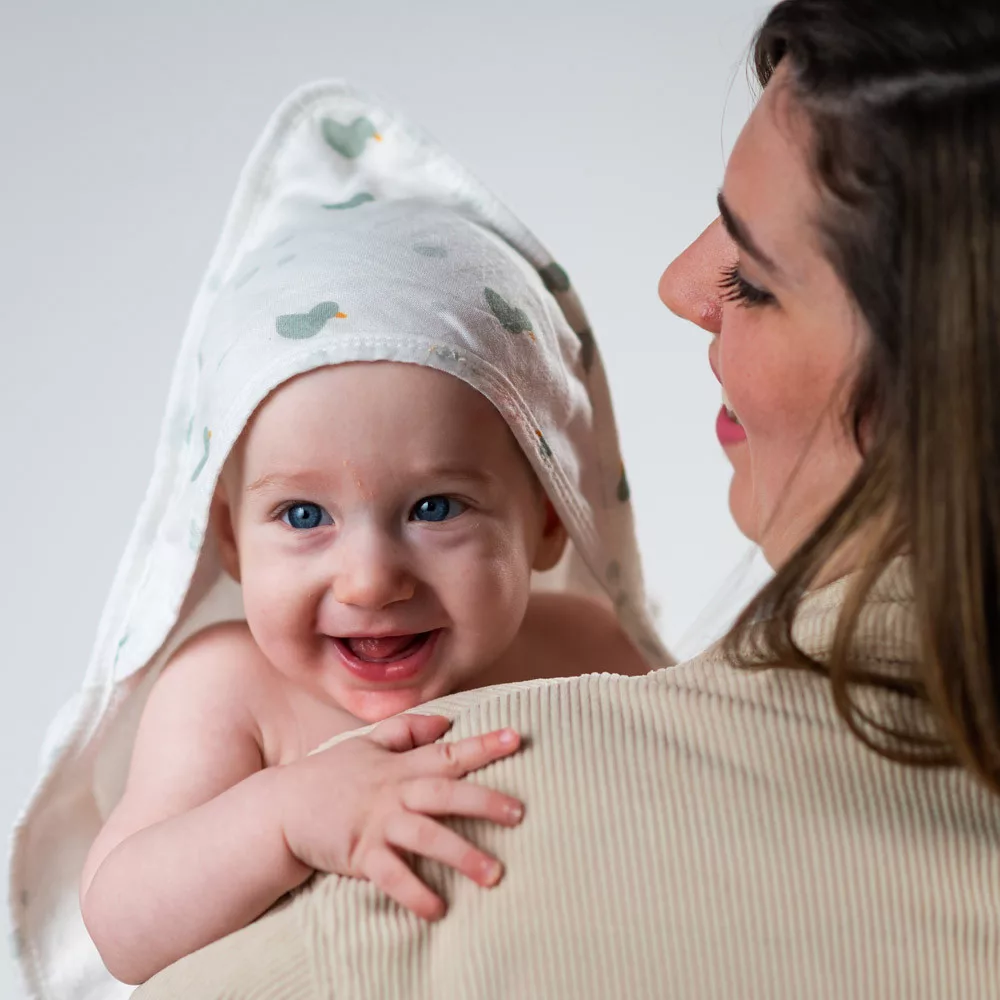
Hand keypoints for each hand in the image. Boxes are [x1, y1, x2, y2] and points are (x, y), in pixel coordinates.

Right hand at [275, 715, 523, 918]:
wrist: (280, 807)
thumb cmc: (330, 774)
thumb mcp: (366, 743)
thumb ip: (406, 730)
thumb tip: (445, 721)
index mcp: (401, 766)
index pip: (448, 751)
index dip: (482, 745)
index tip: (515, 738)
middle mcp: (394, 792)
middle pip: (446, 793)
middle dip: (484, 801)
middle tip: (519, 813)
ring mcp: (377, 823)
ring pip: (426, 836)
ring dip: (461, 854)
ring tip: (494, 874)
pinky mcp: (359, 853)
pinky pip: (391, 875)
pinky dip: (414, 892)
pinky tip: (438, 909)